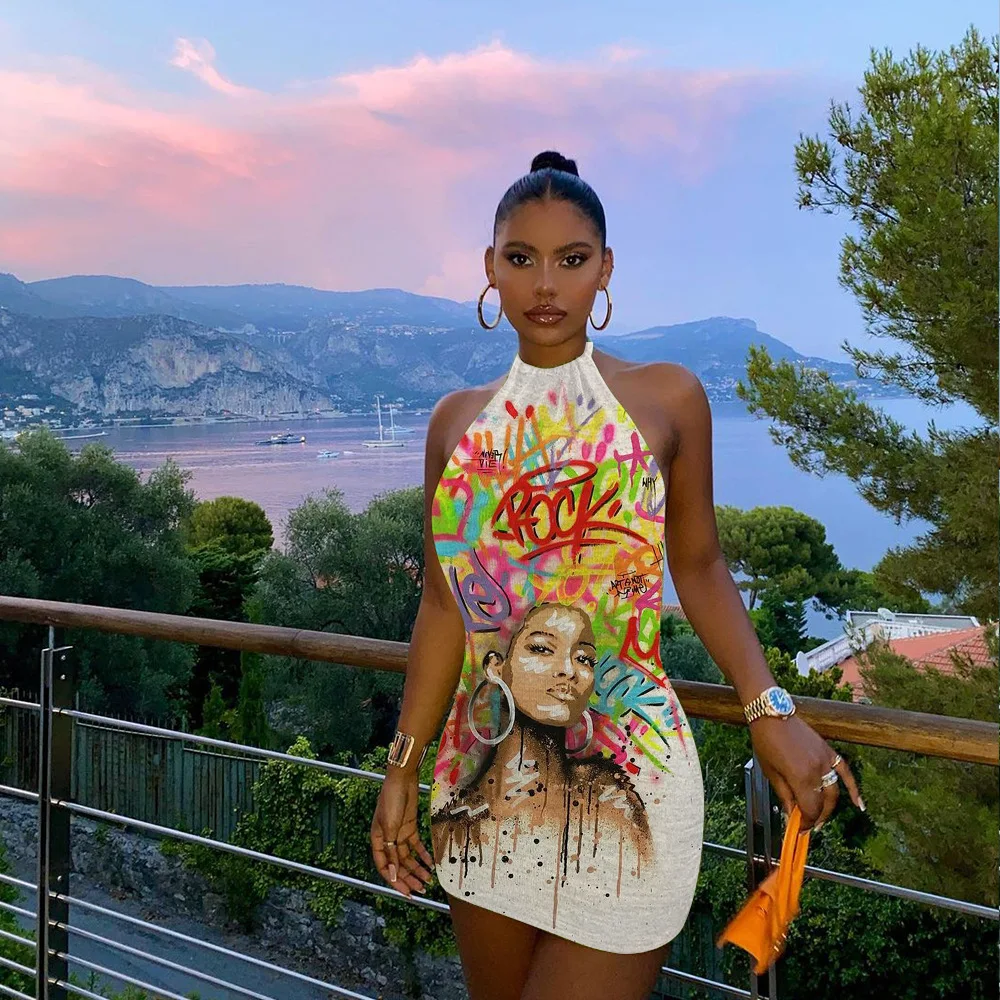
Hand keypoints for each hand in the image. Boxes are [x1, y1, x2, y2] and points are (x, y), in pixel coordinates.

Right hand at [370, 770, 434, 896]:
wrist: (402, 780)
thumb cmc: (391, 801)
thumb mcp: (390, 828)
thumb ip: (391, 852)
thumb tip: (393, 874)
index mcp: (377, 841)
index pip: (384, 868)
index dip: (394, 881)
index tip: (406, 892)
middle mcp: (387, 840)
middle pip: (398, 865)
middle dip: (409, 878)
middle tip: (421, 889)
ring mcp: (399, 834)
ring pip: (408, 857)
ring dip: (417, 868)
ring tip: (428, 880)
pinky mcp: (410, 828)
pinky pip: (416, 846)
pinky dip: (423, 855)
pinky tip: (430, 863)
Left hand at [748, 715, 864, 831]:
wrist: (771, 714)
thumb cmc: (766, 741)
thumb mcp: (770, 772)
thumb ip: (784, 795)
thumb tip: (791, 815)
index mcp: (800, 777)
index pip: (810, 809)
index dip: (804, 822)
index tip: (798, 828)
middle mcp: (817, 770)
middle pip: (823, 803)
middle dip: (815, 817)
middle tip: (807, 825)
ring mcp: (825, 760)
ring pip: (834, 792)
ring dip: (829, 808)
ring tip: (820, 818)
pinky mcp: (829, 751)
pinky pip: (846, 772)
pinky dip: (853, 789)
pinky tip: (858, 804)